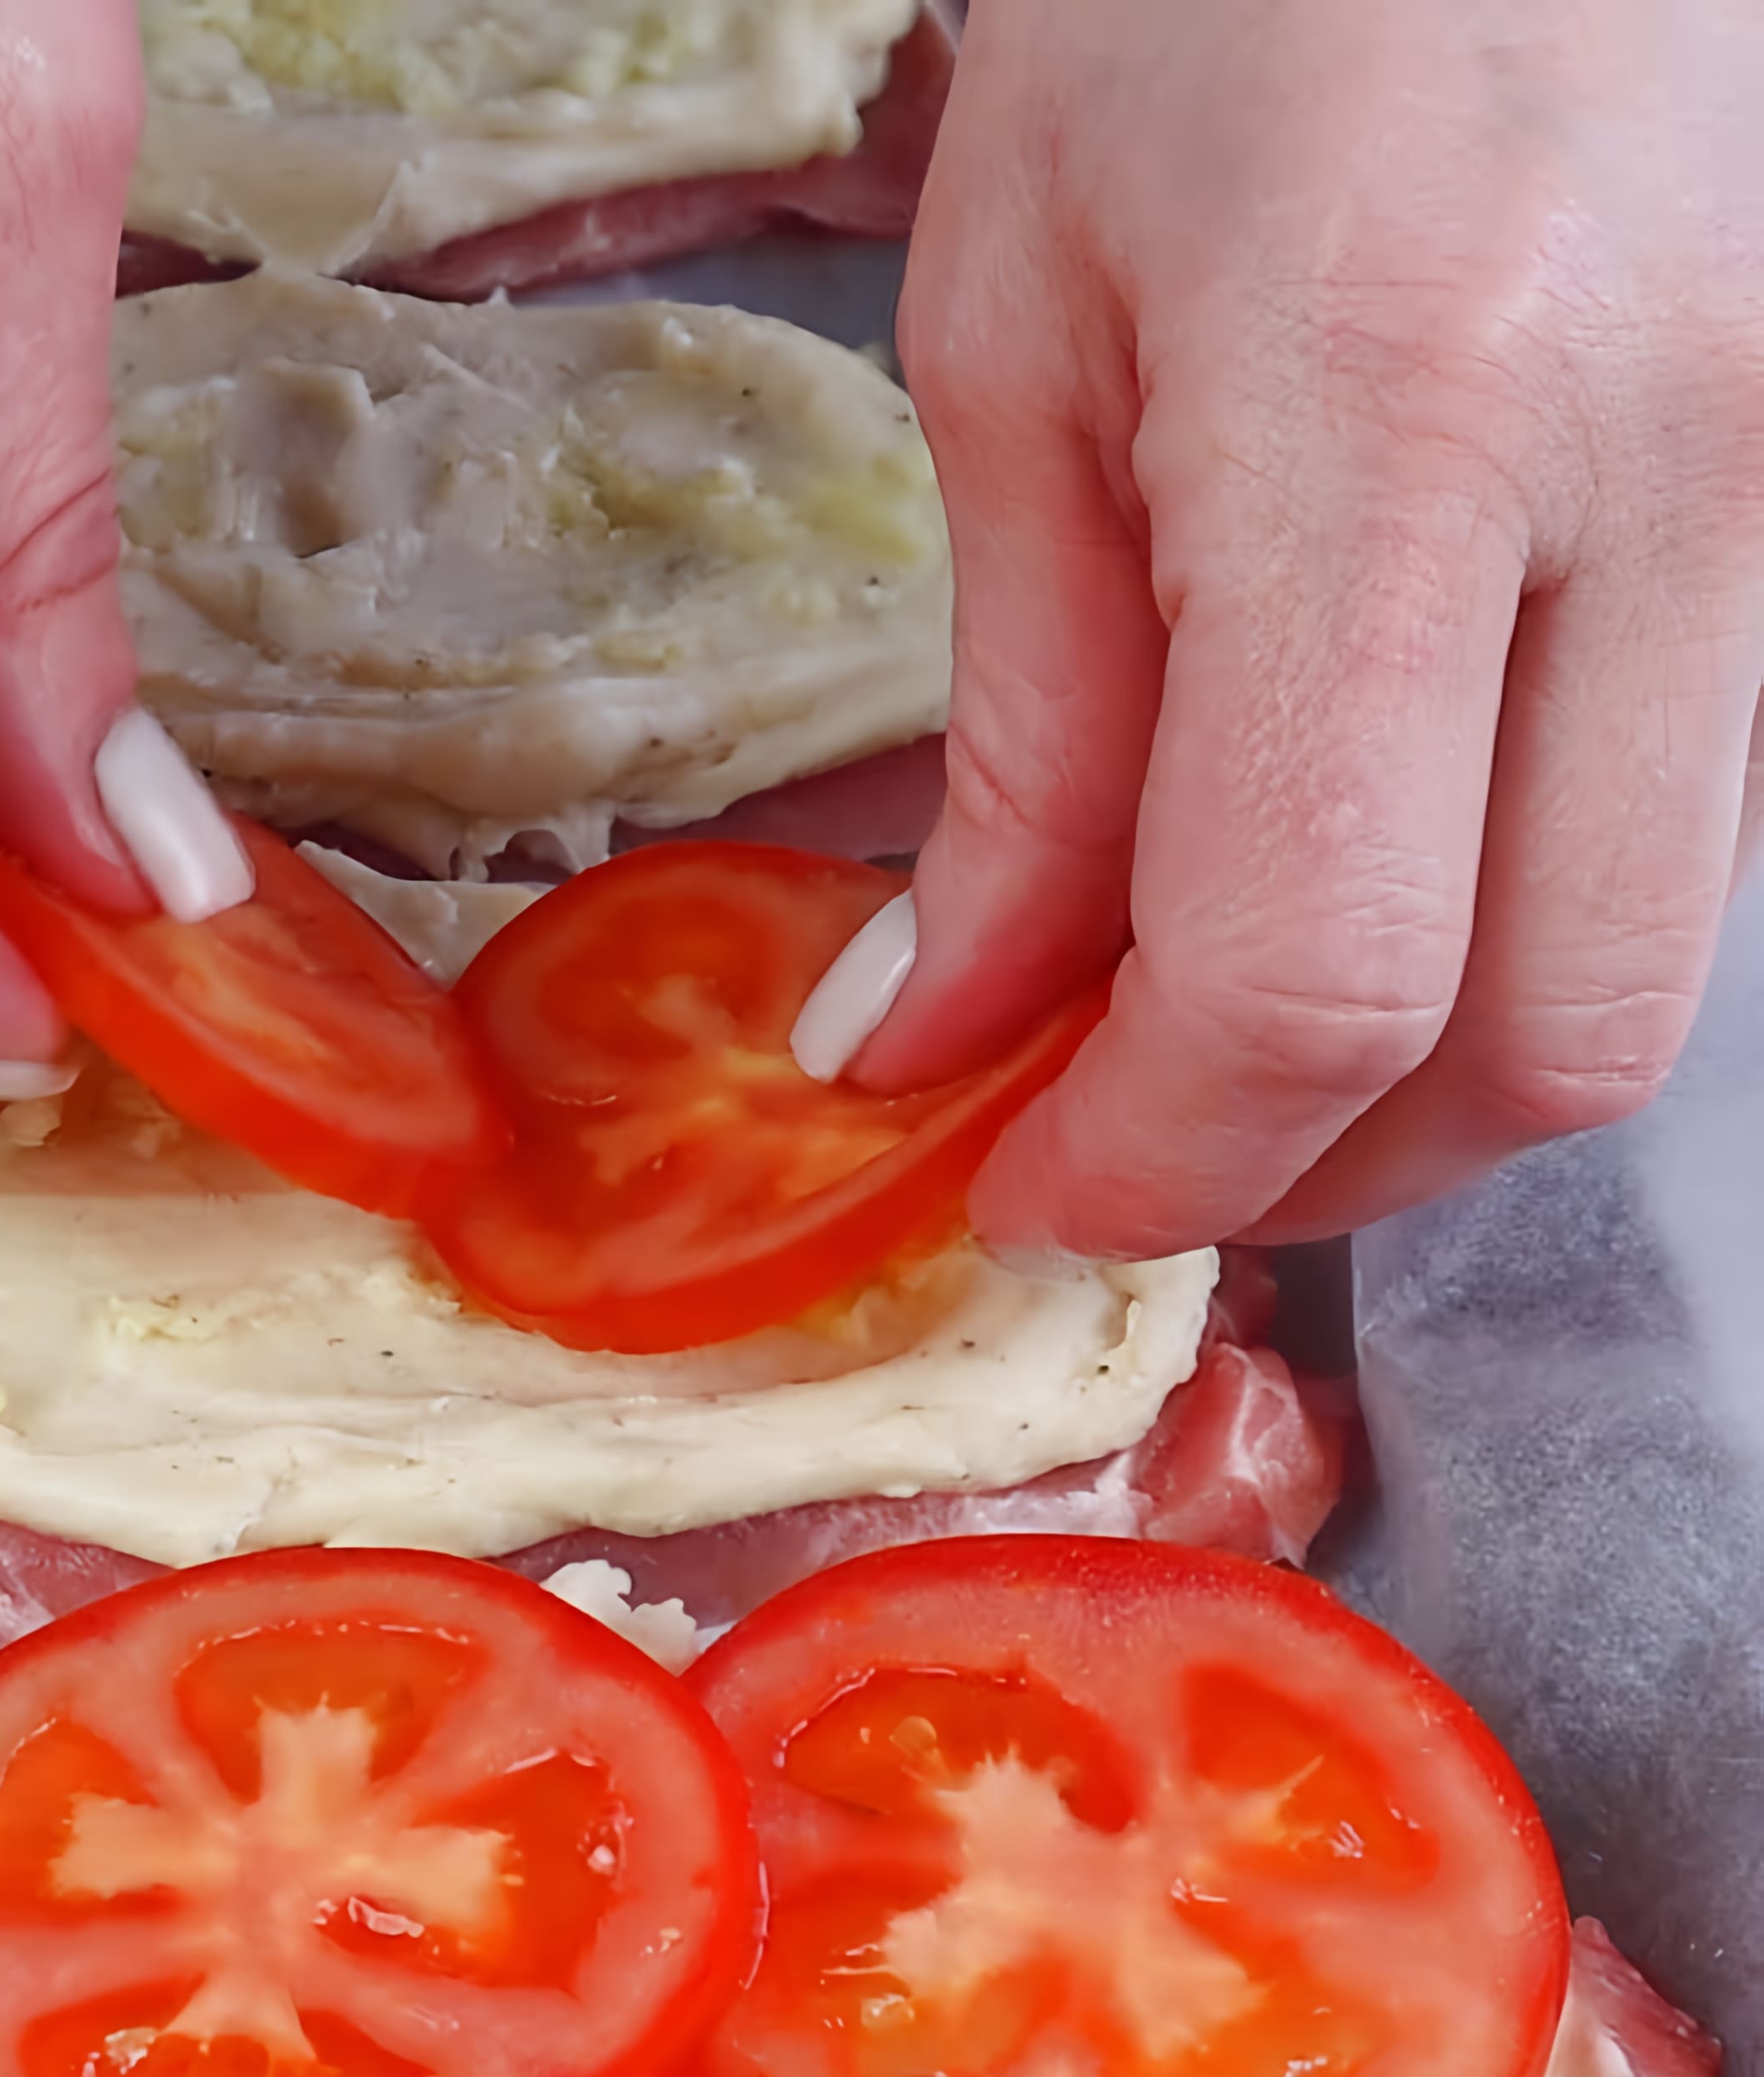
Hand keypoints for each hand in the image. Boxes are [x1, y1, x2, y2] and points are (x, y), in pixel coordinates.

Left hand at [855, 0, 1763, 1252]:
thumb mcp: (1021, 338)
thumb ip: (1016, 727)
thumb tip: (945, 1029)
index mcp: (1404, 413)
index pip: (1318, 954)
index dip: (1160, 1145)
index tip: (1015, 1180)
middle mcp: (1672, 474)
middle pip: (1551, 1028)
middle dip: (1317, 1157)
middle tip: (1112, 1138)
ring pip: (1653, 948)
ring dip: (1418, 1057)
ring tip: (1198, 1011)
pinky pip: (1688, 811)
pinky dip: (1505, 905)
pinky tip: (1350, 858)